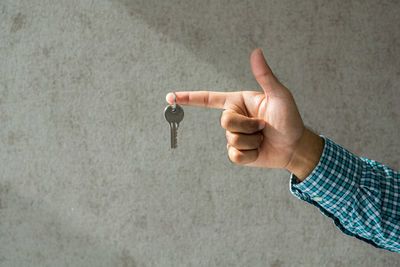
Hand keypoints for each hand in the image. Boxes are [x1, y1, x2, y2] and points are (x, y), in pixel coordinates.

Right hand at [166, 49, 322, 179]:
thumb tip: (256, 52)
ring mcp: (234, 136)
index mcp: (238, 102)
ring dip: (252, 140)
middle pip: (225, 121)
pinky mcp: (238, 153)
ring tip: (263, 137)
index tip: (171, 97)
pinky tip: (259, 151)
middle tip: (263, 126)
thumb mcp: (279, 95)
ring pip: (232, 139)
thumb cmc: (289, 119)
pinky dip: (250, 155)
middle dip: (247, 125)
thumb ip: (265, 76)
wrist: (294, 147)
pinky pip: (235, 155)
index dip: (189, 98)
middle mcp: (233, 118)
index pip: (209, 99)